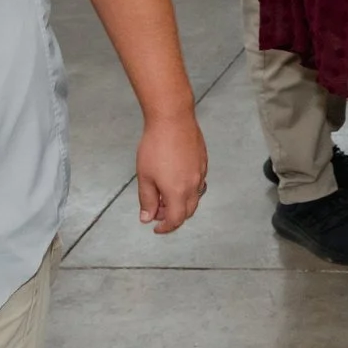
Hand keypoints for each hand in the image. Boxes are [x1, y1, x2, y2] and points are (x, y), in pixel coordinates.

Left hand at [135, 113, 207, 233]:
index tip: (156, 227)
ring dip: (181, 202)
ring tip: (164, 194)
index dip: (166, 227)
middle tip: (157, 211)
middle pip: (188, 211)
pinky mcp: (203, 162)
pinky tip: (174, 178)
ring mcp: (200, 173)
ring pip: (194, 197)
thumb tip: (147, 217)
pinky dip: (187, 189)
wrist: (172, 119)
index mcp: (177, 192)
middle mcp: (193, 185)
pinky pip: (198, 183)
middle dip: (173, 216)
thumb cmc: (155, 146)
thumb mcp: (144, 176)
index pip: (175, 220)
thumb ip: (147, 200)